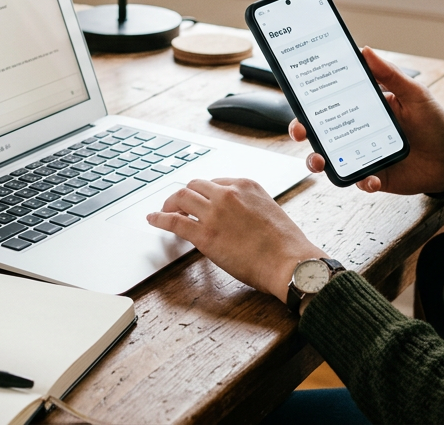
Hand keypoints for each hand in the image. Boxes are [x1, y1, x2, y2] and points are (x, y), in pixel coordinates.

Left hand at [146, 178, 326, 301]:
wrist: (289, 261)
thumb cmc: (285, 243)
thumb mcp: (267, 210)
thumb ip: (247, 206)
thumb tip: (232, 216)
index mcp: (245, 185)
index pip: (214, 182)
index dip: (203, 194)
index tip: (198, 202)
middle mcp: (227, 193)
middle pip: (194, 186)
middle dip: (183, 195)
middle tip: (177, 205)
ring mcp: (214, 212)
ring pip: (181, 197)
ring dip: (169, 204)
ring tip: (164, 211)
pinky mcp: (205, 234)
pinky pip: (174, 221)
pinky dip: (159, 218)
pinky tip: (153, 219)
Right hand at [290, 47, 443, 194]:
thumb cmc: (432, 122)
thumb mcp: (414, 93)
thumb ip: (390, 75)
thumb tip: (366, 50)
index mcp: (363, 107)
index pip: (329, 102)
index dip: (309, 101)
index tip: (297, 96)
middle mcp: (357, 131)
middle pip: (320, 131)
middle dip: (303, 131)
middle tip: (300, 132)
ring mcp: (363, 155)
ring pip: (331, 160)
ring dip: (320, 161)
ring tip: (321, 162)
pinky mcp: (374, 176)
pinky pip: (360, 181)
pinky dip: (362, 181)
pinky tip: (371, 179)